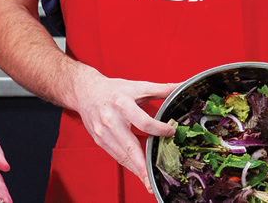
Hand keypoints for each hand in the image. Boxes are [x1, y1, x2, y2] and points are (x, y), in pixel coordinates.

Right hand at [69, 70, 176, 193]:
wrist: (86, 91)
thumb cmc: (113, 90)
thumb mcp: (137, 86)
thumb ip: (161, 89)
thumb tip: (181, 86)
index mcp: (122, 104)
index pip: (143, 122)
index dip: (159, 129)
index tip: (171, 132)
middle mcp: (111, 120)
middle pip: (129, 146)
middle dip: (141, 165)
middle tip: (151, 180)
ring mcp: (103, 132)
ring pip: (122, 155)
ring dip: (135, 170)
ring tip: (147, 181)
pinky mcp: (99, 140)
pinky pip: (116, 156)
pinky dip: (127, 164)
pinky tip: (137, 171)